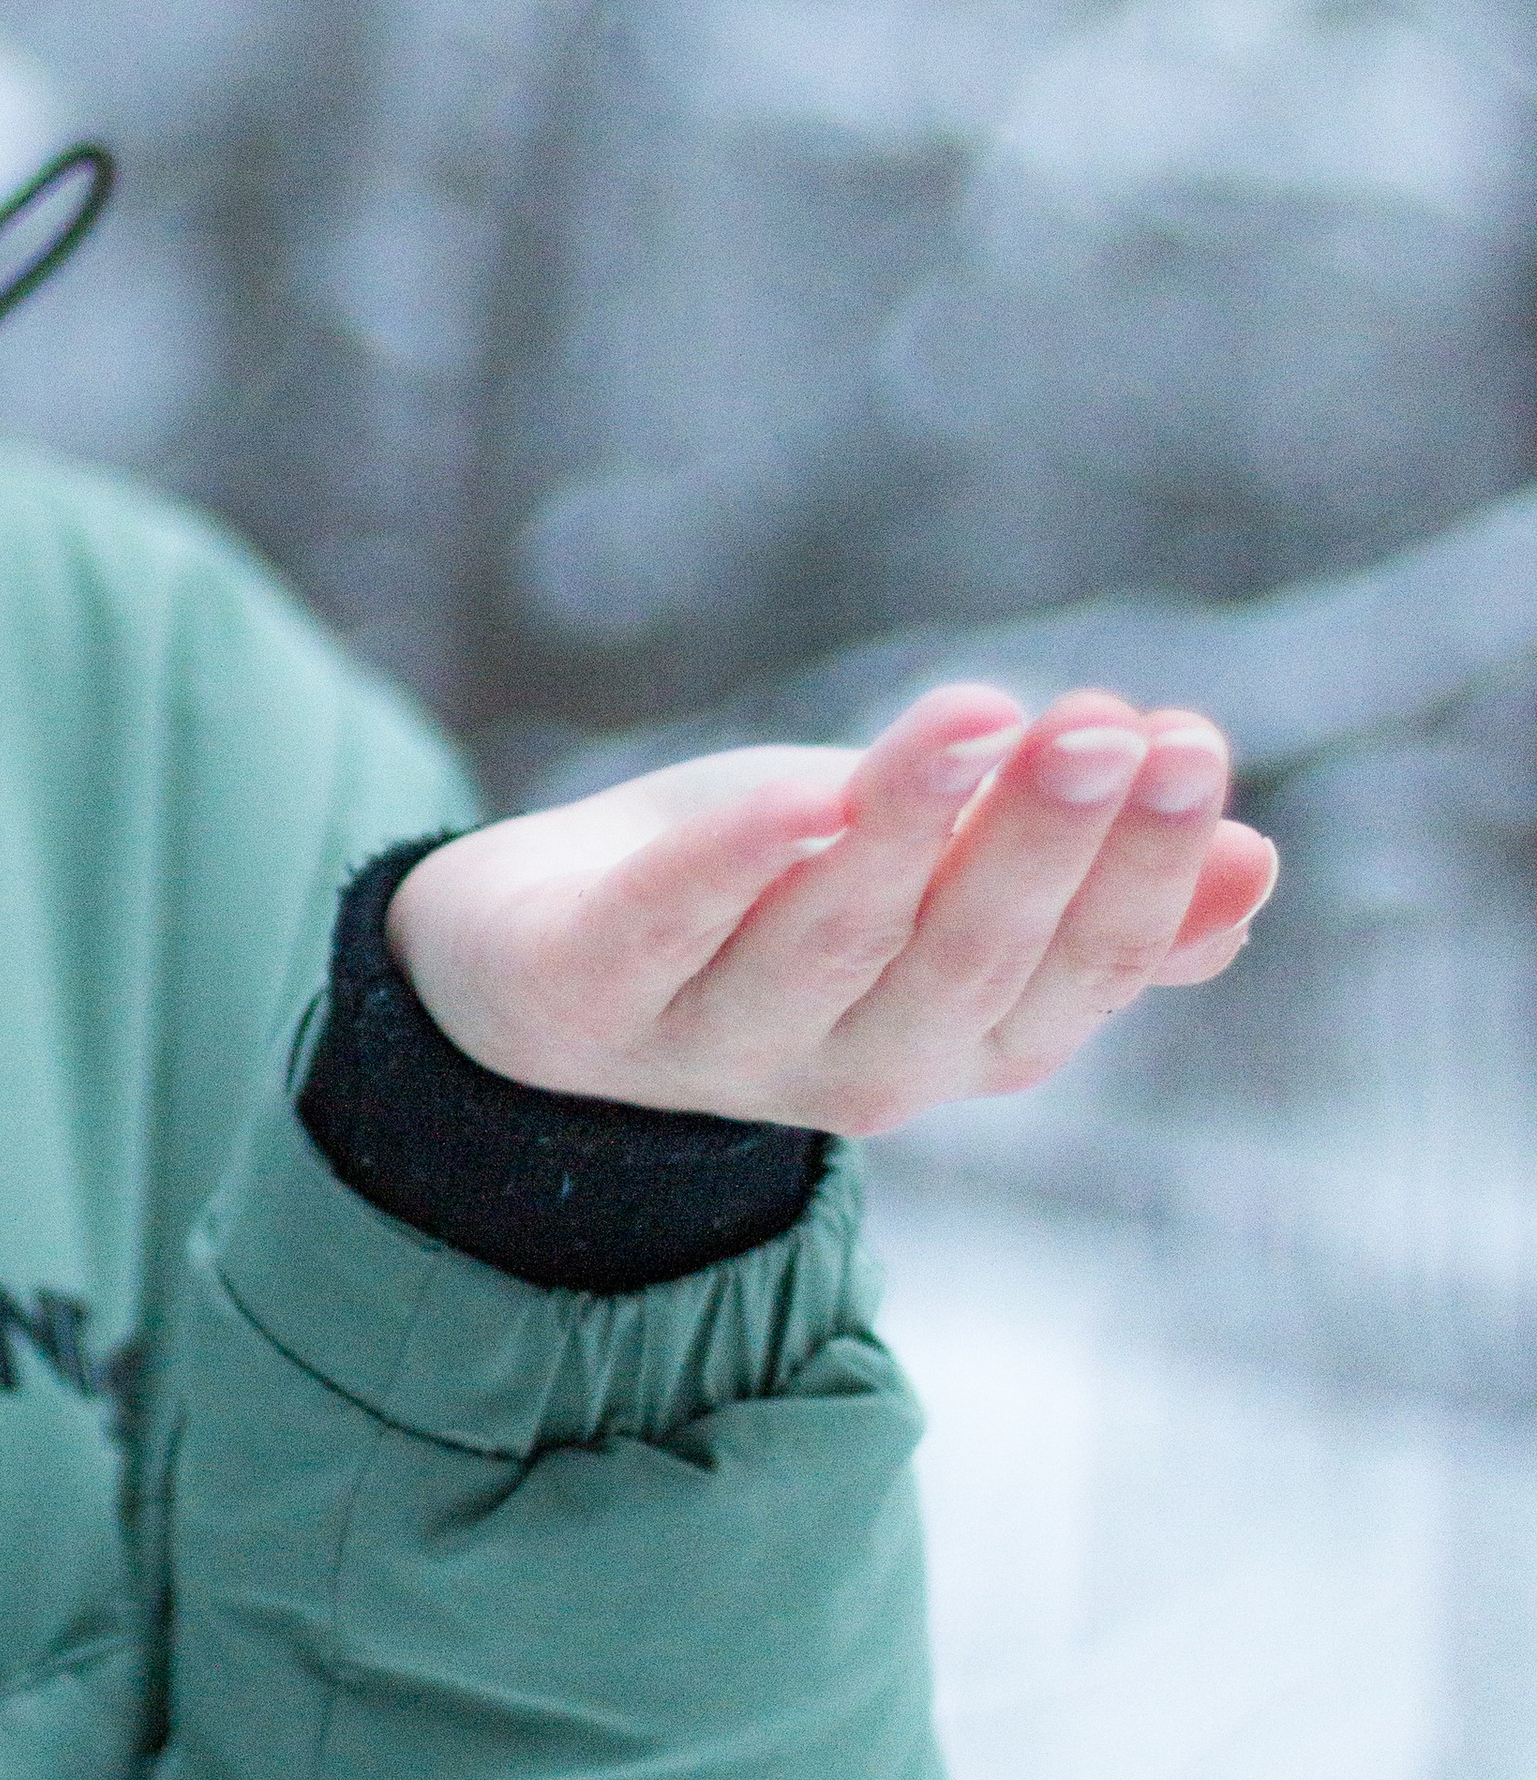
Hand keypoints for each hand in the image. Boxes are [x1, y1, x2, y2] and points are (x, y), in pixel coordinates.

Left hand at [385, 686, 1277, 1134]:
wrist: (529, 961)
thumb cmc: (765, 900)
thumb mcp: (938, 890)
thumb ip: (1085, 903)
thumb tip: (1250, 866)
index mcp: (960, 1041)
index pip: (1078, 968)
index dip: (1141, 869)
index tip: (1187, 747)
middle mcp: (852, 1065)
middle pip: (965, 959)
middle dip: (1044, 842)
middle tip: (1108, 726)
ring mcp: (712, 1043)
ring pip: (828, 939)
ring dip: (910, 825)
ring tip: (979, 714)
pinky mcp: (584, 997)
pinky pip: (661, 929)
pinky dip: (727, 863)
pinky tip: (795, 789)